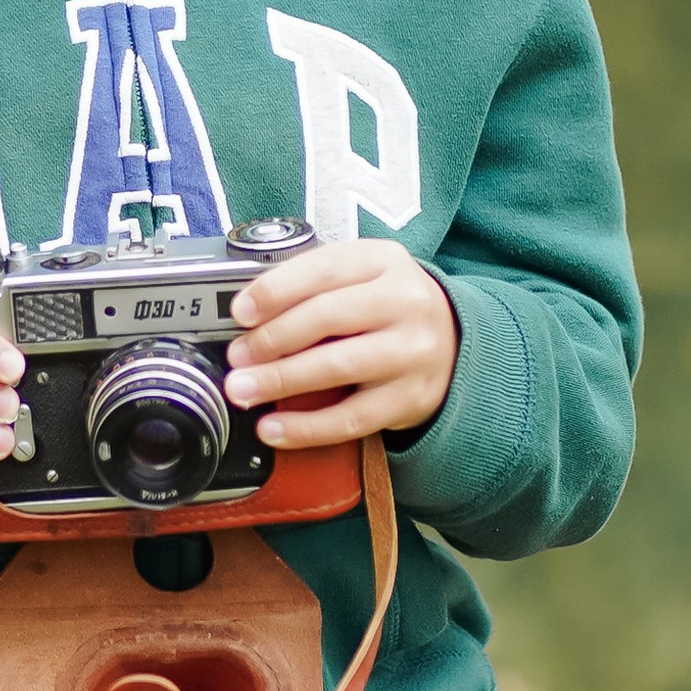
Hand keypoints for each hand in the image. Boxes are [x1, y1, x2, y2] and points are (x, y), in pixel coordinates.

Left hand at [225, 240, 458, 447]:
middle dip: (271, 339)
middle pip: (327, 317)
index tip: (240, 312)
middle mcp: (405, 302)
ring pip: (337, 366)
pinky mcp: (409, 397)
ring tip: (244, 389)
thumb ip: (314, 286)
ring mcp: (411, 352)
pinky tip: (273, 428)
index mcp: (385, 262)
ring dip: (280, 380)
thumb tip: (249, 316)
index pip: (324, 268)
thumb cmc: (389, 308)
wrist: (453, 343)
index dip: (276, 290)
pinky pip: (350, 418)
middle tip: (237, 356)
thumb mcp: (362, 276)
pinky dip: (306, 427)